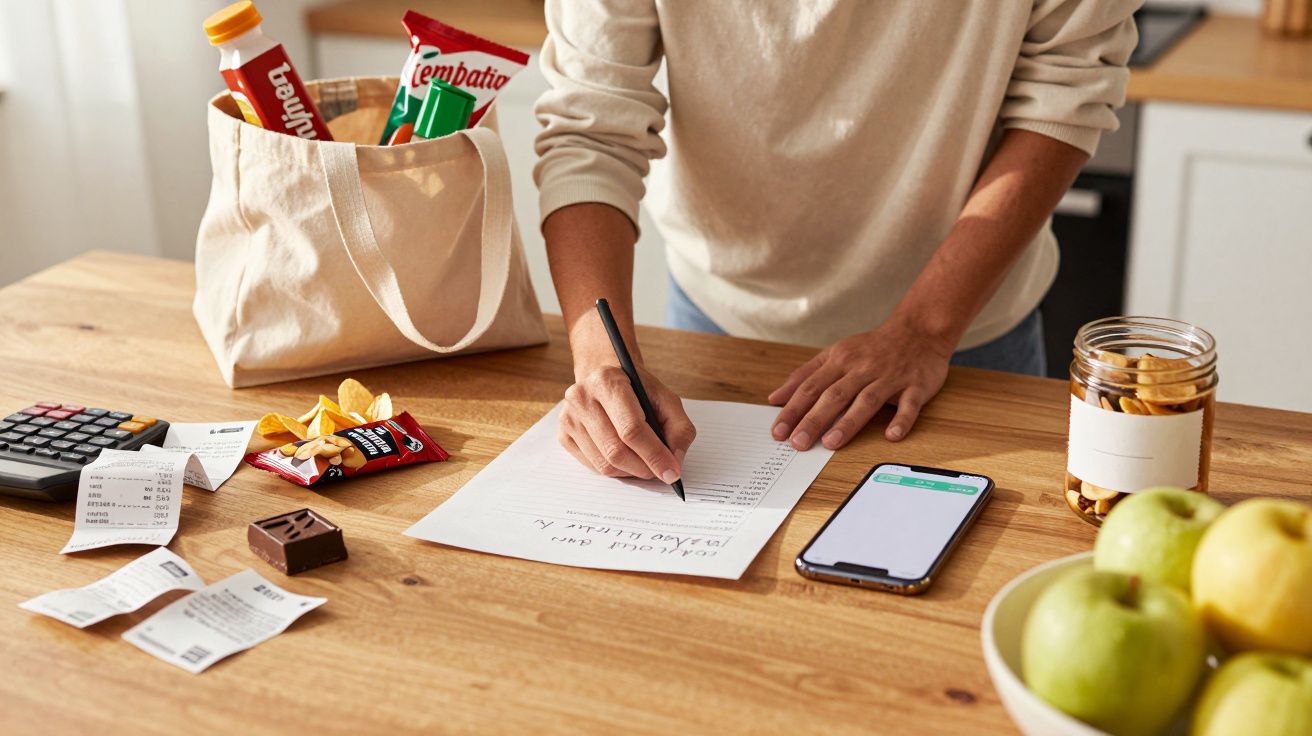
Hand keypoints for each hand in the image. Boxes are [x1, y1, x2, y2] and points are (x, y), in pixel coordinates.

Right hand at [559, 362, 695, 482]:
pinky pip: (592, 466)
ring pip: (603, 464)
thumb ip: (679, 428)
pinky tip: (626, 460)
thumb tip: (674, 462)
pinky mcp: (564, 434)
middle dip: (643, 468)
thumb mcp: (665, 398)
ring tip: (644, 464)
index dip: (654, 455)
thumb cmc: (636, 389)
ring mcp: (569, 418)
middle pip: (615, 450)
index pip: (631, 429)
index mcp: (608, 382)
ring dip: (630, 472)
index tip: (671, 472)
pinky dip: (615, 470)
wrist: (606, 376)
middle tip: (660, 472)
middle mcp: (582, 398)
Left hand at [768, 318, 953, 449]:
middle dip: (814, 420)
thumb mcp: (835, 354)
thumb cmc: (872, 347)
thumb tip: (775, 398)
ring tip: (831, 442)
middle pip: (834, 395)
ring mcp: (890, 377)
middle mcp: (863, 368)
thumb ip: (805, 375)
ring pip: (867, 400)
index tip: (778, 431)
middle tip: (797, 443)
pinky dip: (901, 420)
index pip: (811, 387)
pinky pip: (909, 404)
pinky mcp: (916, 386)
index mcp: (840, 360)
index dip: (793, 410)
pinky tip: (891, 435)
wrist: (918, 330)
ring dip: (849, 422)